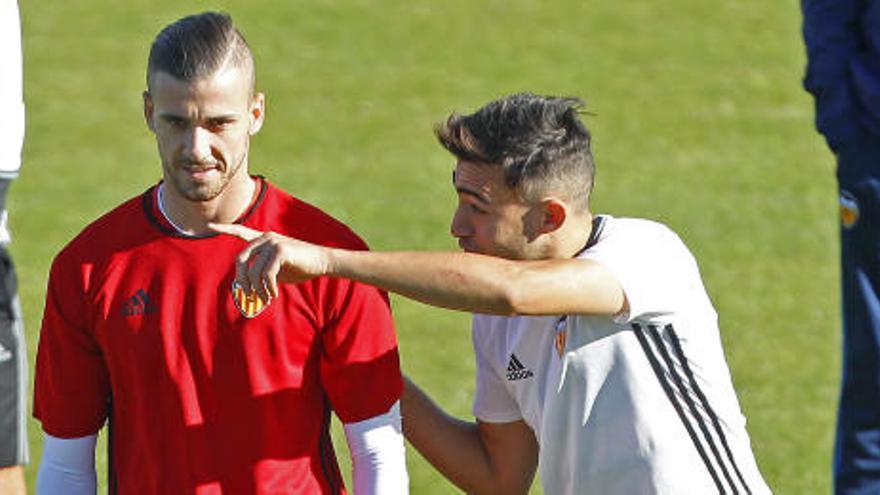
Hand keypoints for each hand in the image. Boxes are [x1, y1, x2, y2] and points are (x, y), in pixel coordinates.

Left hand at [209, 223, 331, 301]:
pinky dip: (268, 288)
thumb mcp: (277, 270)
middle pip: (240, 260)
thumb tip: (246, 287)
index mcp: (263, 239)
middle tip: (249, 297)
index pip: (240, 231)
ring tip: (266, 298)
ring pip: (254, 272)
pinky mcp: (280, 250)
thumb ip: (261, 272)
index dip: (225, 229)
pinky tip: (273, 294)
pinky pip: (266, 274)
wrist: (322, 262)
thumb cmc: (300, 267)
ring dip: (258, 290)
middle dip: (242, 282)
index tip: (209, 226)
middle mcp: (265, 237)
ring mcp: (273, 242)